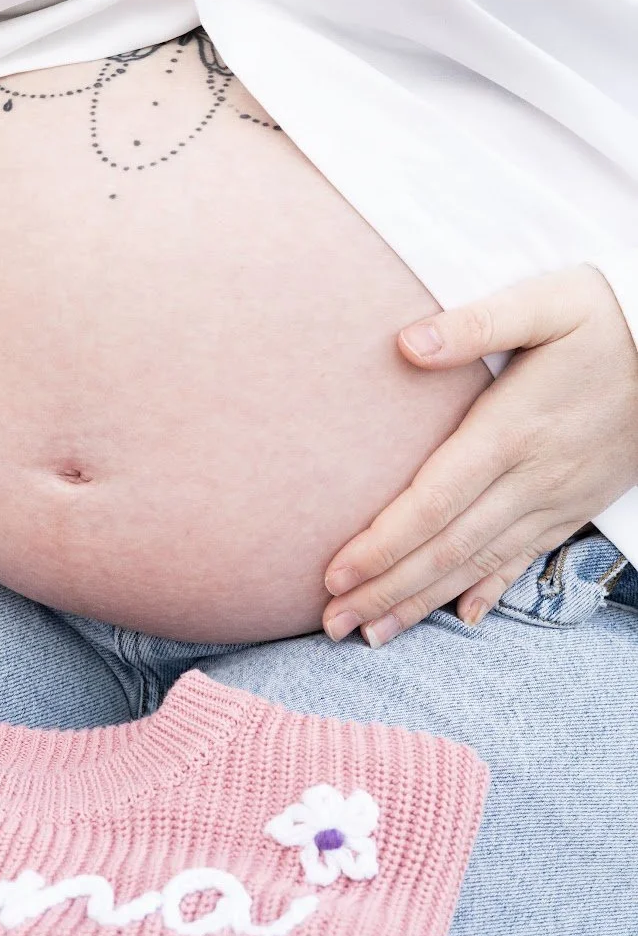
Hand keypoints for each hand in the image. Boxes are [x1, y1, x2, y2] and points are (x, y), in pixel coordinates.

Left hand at [321, 263, 637, 646]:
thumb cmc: (601, 316)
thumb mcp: (542, 303)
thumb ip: (473, 325)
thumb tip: (406, 344)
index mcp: (509, 430)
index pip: (433, 502)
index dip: (382, 544)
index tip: (335, 574)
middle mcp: (531, 476)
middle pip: (447, 546)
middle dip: (387, 589)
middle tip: (332, 623)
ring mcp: (556, 496)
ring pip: (479, 562)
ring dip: (424, 600)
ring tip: (375, 632)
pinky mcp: (575, 503)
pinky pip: (525, 557)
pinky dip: (488, 589)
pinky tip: (461, 616)